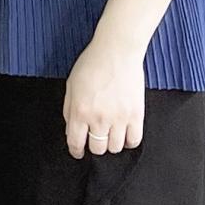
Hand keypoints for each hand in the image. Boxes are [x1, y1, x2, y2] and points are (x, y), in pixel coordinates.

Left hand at [63, 37, 145, 158]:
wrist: (116, 52)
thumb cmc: (92, 64)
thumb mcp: (70, 85)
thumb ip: (69, 110)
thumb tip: (71, 129)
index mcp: (80, 111)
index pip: (76, 143)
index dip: (76, 151)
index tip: (77, 152)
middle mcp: (99, 118)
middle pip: (97, 148)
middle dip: (94, 146)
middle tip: (95, 138)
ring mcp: (119, 118)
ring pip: (115, 147)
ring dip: (111, 144)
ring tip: (110, 134)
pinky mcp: (136, 115)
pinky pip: (134, 140)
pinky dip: (129, 141)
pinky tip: (124, 134)